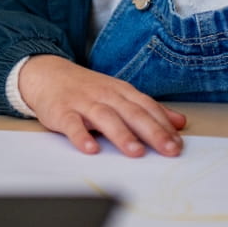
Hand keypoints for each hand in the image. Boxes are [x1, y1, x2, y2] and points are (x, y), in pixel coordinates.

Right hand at [18, 54, 185, 156]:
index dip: (164, 125)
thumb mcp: (120, 93)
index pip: (147, 107)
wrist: (48, 74)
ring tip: (135, 152)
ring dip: (121, 135)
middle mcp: (105, 95)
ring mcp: (83, 102)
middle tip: (168, 150)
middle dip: (152, 131)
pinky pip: (72, 124)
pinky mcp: (62, 112)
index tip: (178, 144)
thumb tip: (179, 122)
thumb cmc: (88, 89)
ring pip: (105, 117)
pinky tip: (90, 149)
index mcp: (121, 91)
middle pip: (131, 112)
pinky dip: (81, 136)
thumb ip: (148, 109)